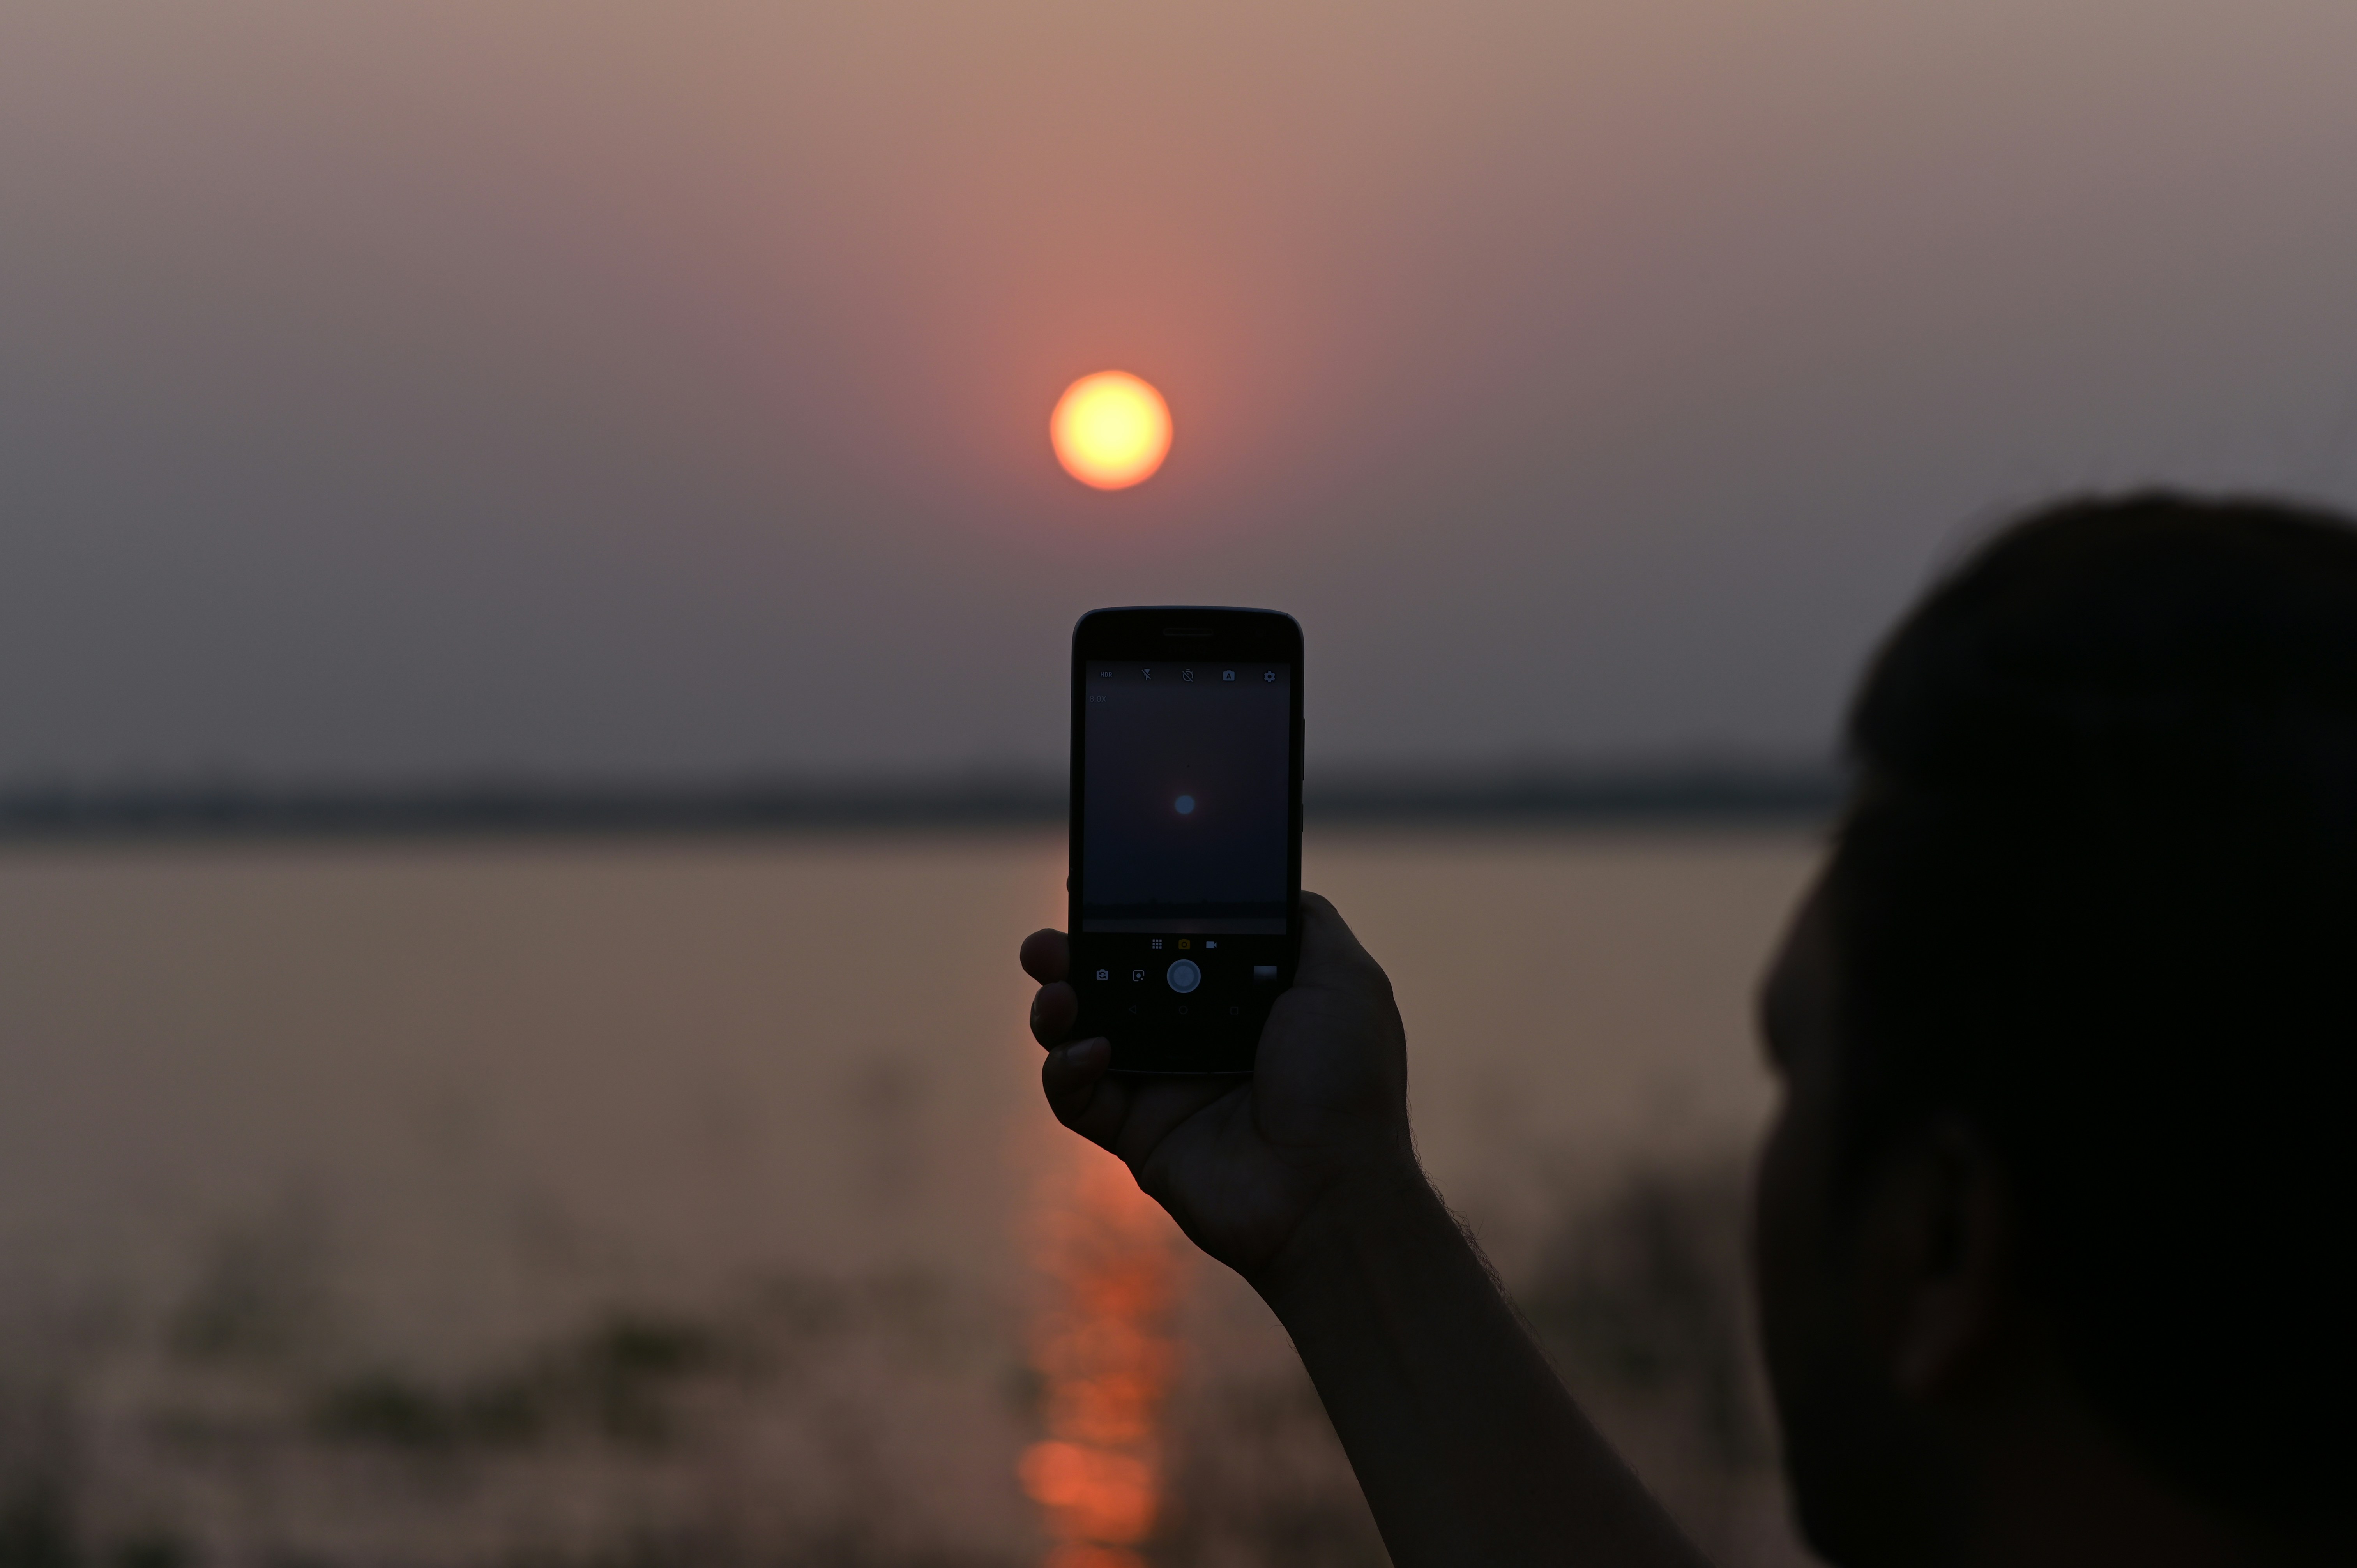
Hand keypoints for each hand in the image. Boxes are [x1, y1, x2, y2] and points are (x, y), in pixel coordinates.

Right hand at [1020, 893, 1420, 1283]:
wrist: (1332, 1192)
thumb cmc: (1347, 1085)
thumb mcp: (1346, 981)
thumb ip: (1307, 923)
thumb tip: (1274, 880)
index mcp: (1238, 996)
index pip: (1168, 941)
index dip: (1130, 915)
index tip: (1101, 887)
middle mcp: (1193, 1035)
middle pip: (1111, 980)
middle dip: (1070, 953)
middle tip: (1049, 943)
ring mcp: (1162, 1085)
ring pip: (1079, 1032)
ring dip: (1055, 1004)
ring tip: (1058, 990)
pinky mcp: (1136, 1134)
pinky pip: (1074, 1095)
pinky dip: (1066, 1068)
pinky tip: (1092, 1050)